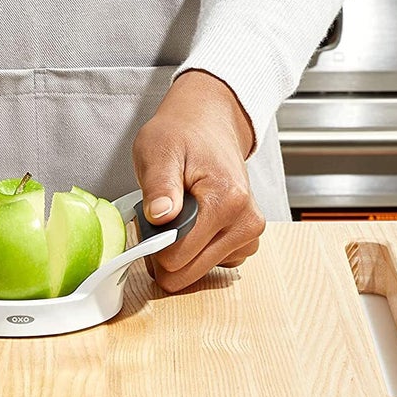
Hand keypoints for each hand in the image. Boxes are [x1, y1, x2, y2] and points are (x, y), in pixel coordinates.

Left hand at [132, 70, 264, 292]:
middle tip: (159, 216)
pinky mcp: (246, 241)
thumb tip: (160, 216)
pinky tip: (190, 222)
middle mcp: (247, 223)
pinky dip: (193, 251)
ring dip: (178, 250)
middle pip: (187, 272)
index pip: (177, 257)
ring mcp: (250, 235)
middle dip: (164, 251)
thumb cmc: (181, 135)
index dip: (151, 244)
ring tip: (177, 213)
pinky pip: (209, 265)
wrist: (208, 124)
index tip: (146, 219)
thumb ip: (159, 185)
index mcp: (228, 201)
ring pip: (196, 272)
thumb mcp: (158, 151)